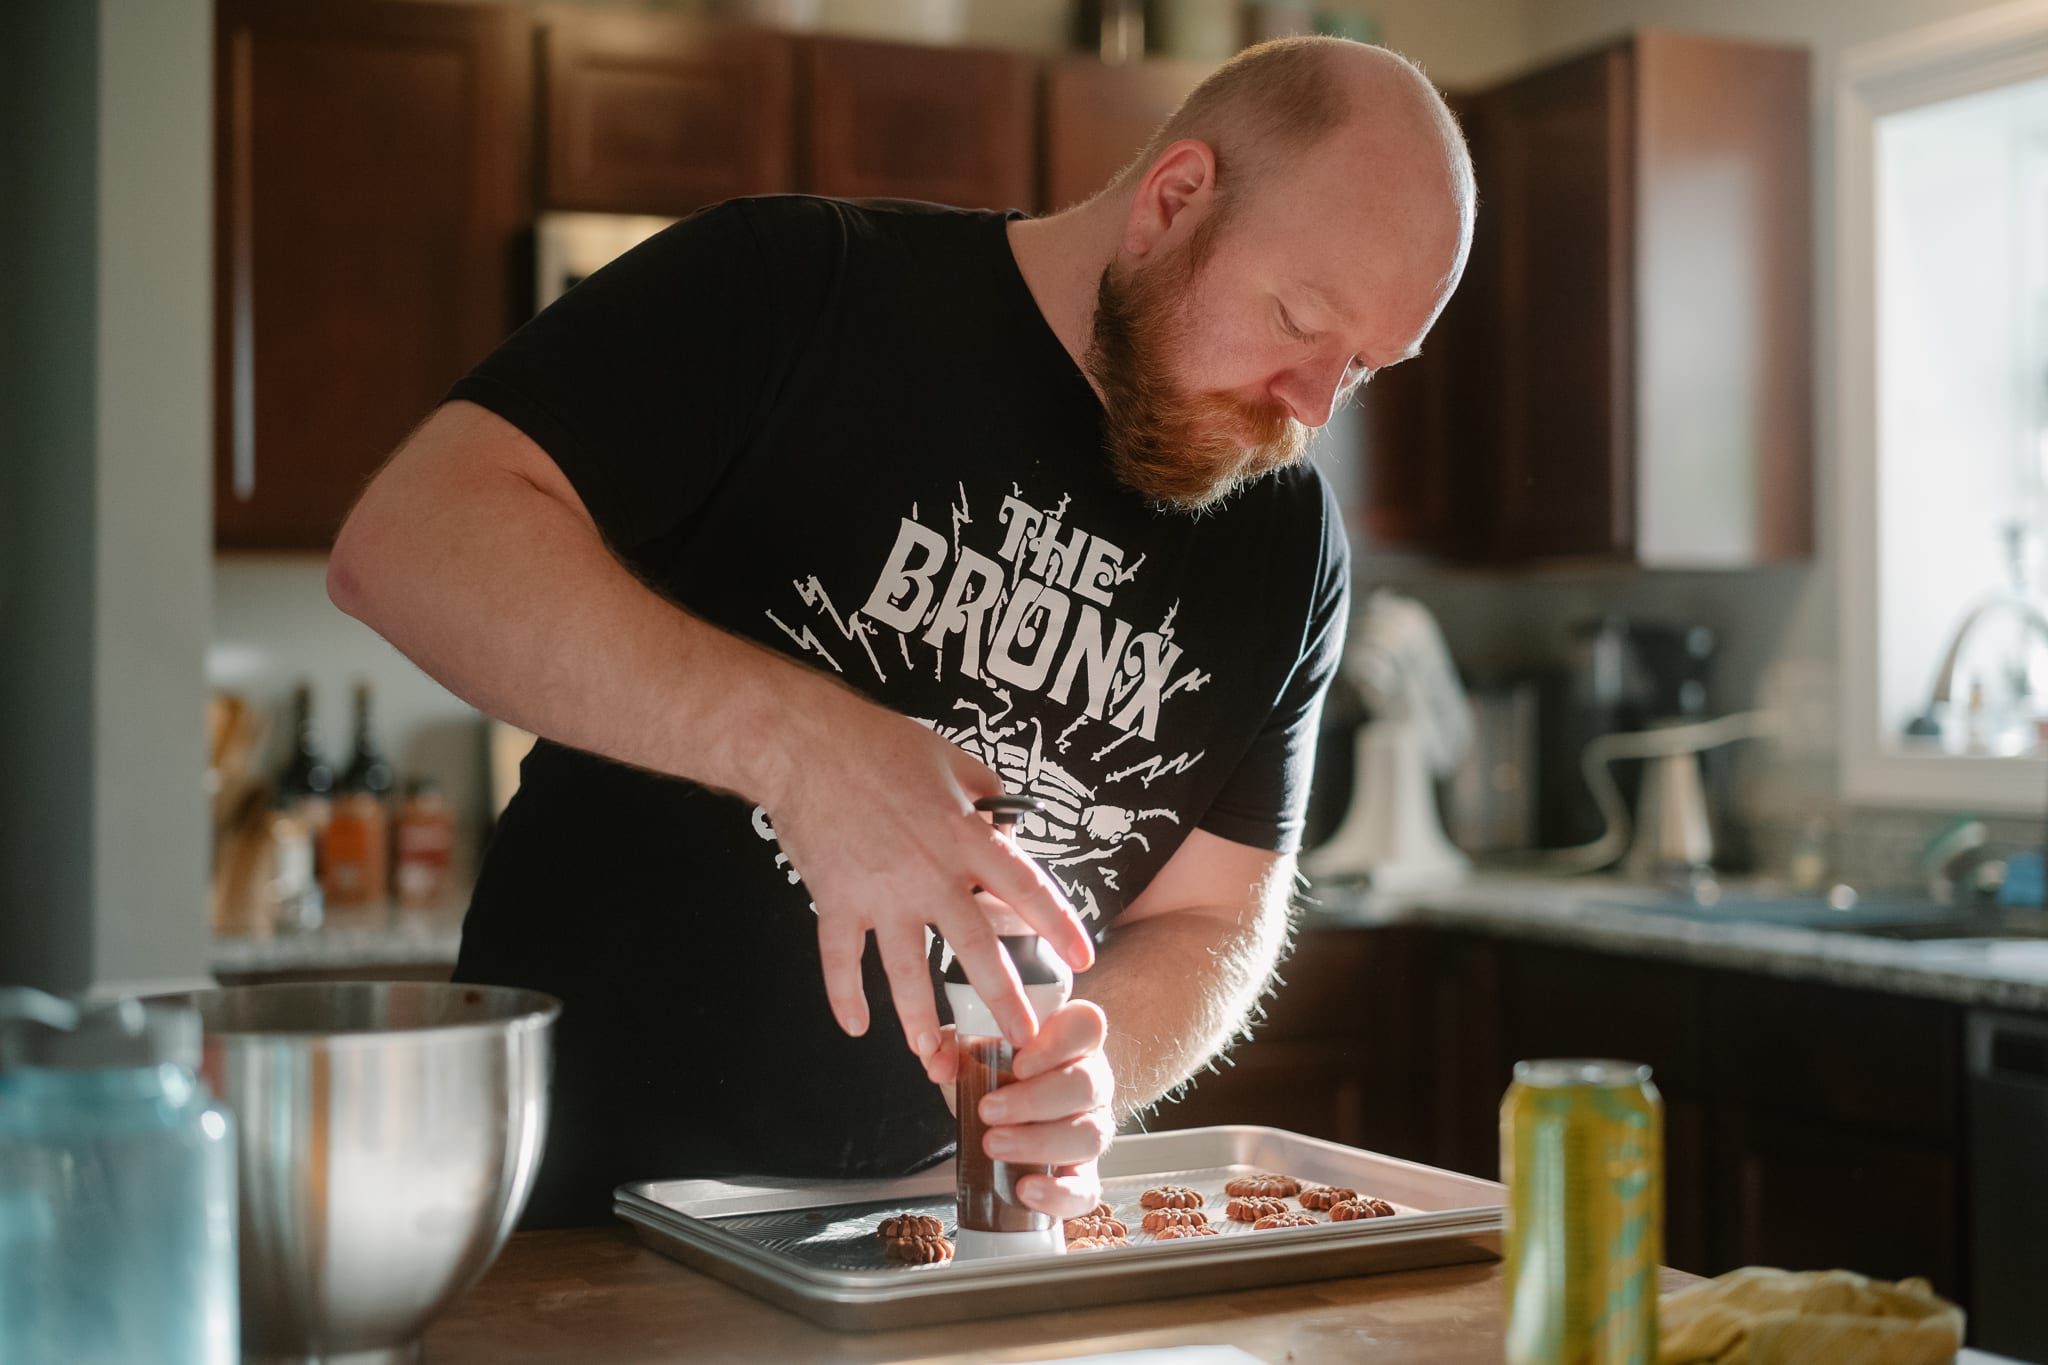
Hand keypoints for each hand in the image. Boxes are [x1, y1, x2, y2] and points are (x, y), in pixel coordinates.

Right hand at [762, 685, 1094, 1054]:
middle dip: (1003, 997)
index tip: (1081, 958)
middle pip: (976, 946)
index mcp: (964, 835)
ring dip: (920, 1018)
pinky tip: (855, 1026)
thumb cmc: (879, 743)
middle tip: (1024, 1039)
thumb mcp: (951, 758)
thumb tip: (1006, 822)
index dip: (1057, 924)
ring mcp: (880, 893)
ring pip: (907, 970)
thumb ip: (986, 795)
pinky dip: (844, 995)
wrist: (804, 743)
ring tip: (934, 1054)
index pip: (1024, 886)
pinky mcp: (836, 900)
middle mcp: (930, 873)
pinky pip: (841, 958)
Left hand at [922, 1000, 1114, 1218]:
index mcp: (1071, 1042)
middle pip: (1088, 1083)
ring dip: (1039, 1142)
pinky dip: (1059, 1193)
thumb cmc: (994, 1077)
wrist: (997, 1121)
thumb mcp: (968, 1053)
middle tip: (989, 1110)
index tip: (1018, 1063)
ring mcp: (1094, 1128)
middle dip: (1035, 1100)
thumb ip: (949, 1047)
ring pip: (1091, 1135)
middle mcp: (1092, 1082)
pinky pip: (1088, 1189)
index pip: (1086, 1026)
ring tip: (994, 1146)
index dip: (1058, 1044)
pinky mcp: (1085, 1174)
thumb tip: (939, 1063)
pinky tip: (1025, 1189)